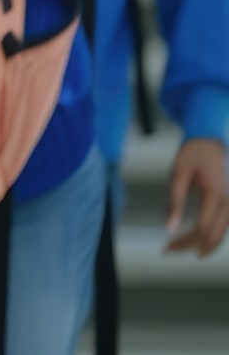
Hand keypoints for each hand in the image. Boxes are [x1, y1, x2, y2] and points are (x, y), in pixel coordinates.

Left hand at [166, 137, 228, 256]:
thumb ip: (175, 201)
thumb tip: (169, 227)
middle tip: (171, 250)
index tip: (167, 247)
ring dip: (204, 244)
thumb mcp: (178, 174)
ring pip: (222, 234)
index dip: (185, 242)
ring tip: (184, 248)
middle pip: (213, 236)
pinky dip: (214, 235)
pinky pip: (225, 225)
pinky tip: (200, 239)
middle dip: (192, 246)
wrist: (210, 139)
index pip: (202, 230)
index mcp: (216, 196)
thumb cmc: (192, 154)